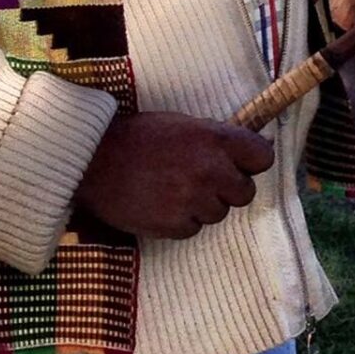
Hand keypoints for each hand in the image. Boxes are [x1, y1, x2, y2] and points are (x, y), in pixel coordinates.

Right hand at [73, 111, 275, 239]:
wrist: (92, 161)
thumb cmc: (136, 138)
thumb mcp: (182, 124)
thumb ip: (216, 139)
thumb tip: (247, 153)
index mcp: (214, 139)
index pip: (263, 158)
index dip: (251, 162)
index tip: (240, 163)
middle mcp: (209, 170)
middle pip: (245, 192)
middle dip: (227, 188)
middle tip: (201, 179)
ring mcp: (193, 200)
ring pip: (219, 213)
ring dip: (202, 205)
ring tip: (172, 188)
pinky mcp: (174, 225)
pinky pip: (193, 229)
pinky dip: (180, 220)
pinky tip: (160, 202)